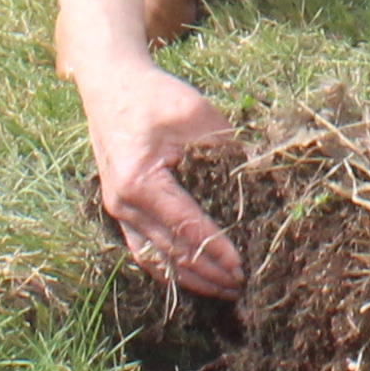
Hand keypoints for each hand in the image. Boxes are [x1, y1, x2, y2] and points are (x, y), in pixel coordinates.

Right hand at [53, 0, 243, 296]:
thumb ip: (225, 148)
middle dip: (206, 272)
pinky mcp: (120, 206)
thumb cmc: (151, 95)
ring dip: (187, 277)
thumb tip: (259, 179)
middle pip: (170, 251)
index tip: (241, 266)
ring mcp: (117, 208)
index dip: (215, 249)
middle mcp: (123, 203)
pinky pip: (143, 248)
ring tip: (220, 289)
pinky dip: (168, 266)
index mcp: (139, 182)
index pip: (185, 227)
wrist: (110, 81)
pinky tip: (191, 275)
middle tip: (240, 285)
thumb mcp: (195, 114)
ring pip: (154, 258)